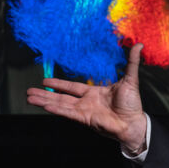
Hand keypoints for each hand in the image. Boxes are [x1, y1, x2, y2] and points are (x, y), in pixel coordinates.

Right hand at [26, 44, 147, 152]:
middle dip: (45, 94)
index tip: (45, 81)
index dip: (59, 84)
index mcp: (94, 93)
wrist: (134, 122)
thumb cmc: (133, 104)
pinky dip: (56, 109)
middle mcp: (86, 102)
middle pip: (61, 97)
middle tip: (29, 92)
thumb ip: (131, 62)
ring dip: (44, 101)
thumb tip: (139, 44)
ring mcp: (84, 111)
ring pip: (60, 105)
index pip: (72, 87)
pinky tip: (44, 105)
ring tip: (29, 98)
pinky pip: (67, 113)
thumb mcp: (131, 79)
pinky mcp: (85, 119)